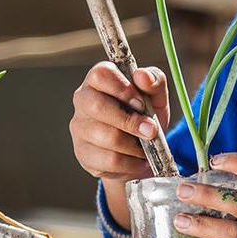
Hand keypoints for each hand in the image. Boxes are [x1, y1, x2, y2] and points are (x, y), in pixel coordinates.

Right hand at [71, 61, 169, 226]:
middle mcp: (83, 100)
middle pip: (97, 106)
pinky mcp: (83, 153)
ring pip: (105, 136)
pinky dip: (131, 163)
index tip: (142, 103)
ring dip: (134, 145)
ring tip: (147, 148)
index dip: (123, 89)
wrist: (142, 150)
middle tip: (152, 130)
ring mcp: (80, 128)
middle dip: (130, 121)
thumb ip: (154, 82)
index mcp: (99, 80)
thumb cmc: (145, 116)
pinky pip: (108, 160)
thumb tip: (142, 76)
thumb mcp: (156, 97)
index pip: (100, 75)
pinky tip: (139, 160)